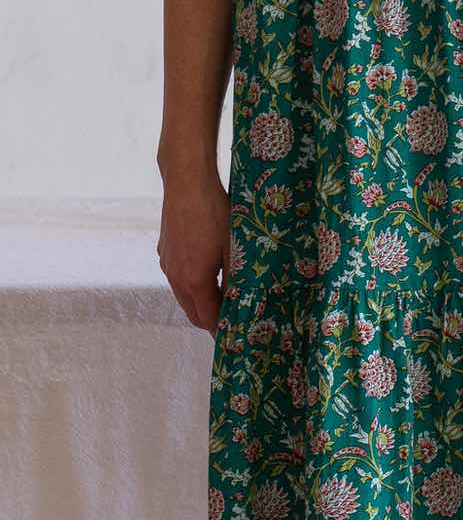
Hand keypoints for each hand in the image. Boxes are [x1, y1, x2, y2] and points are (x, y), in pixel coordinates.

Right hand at [156, 173, 230, 337]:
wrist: (186, 182)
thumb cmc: (214, 212)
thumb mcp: (233, 247)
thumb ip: (235, 278)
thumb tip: (240, 300)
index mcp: (194, 280)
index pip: (207, 318)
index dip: (220, 330)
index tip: (232, 336)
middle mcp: (176, 277)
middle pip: (192, 311)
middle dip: (209, 320)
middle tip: (229, 322)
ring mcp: (167, 264)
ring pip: (183, 295)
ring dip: (199, 302)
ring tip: (220, 300)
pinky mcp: (164, 251)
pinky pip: (177, 277)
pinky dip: (190, 285)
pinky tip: (206, 273)